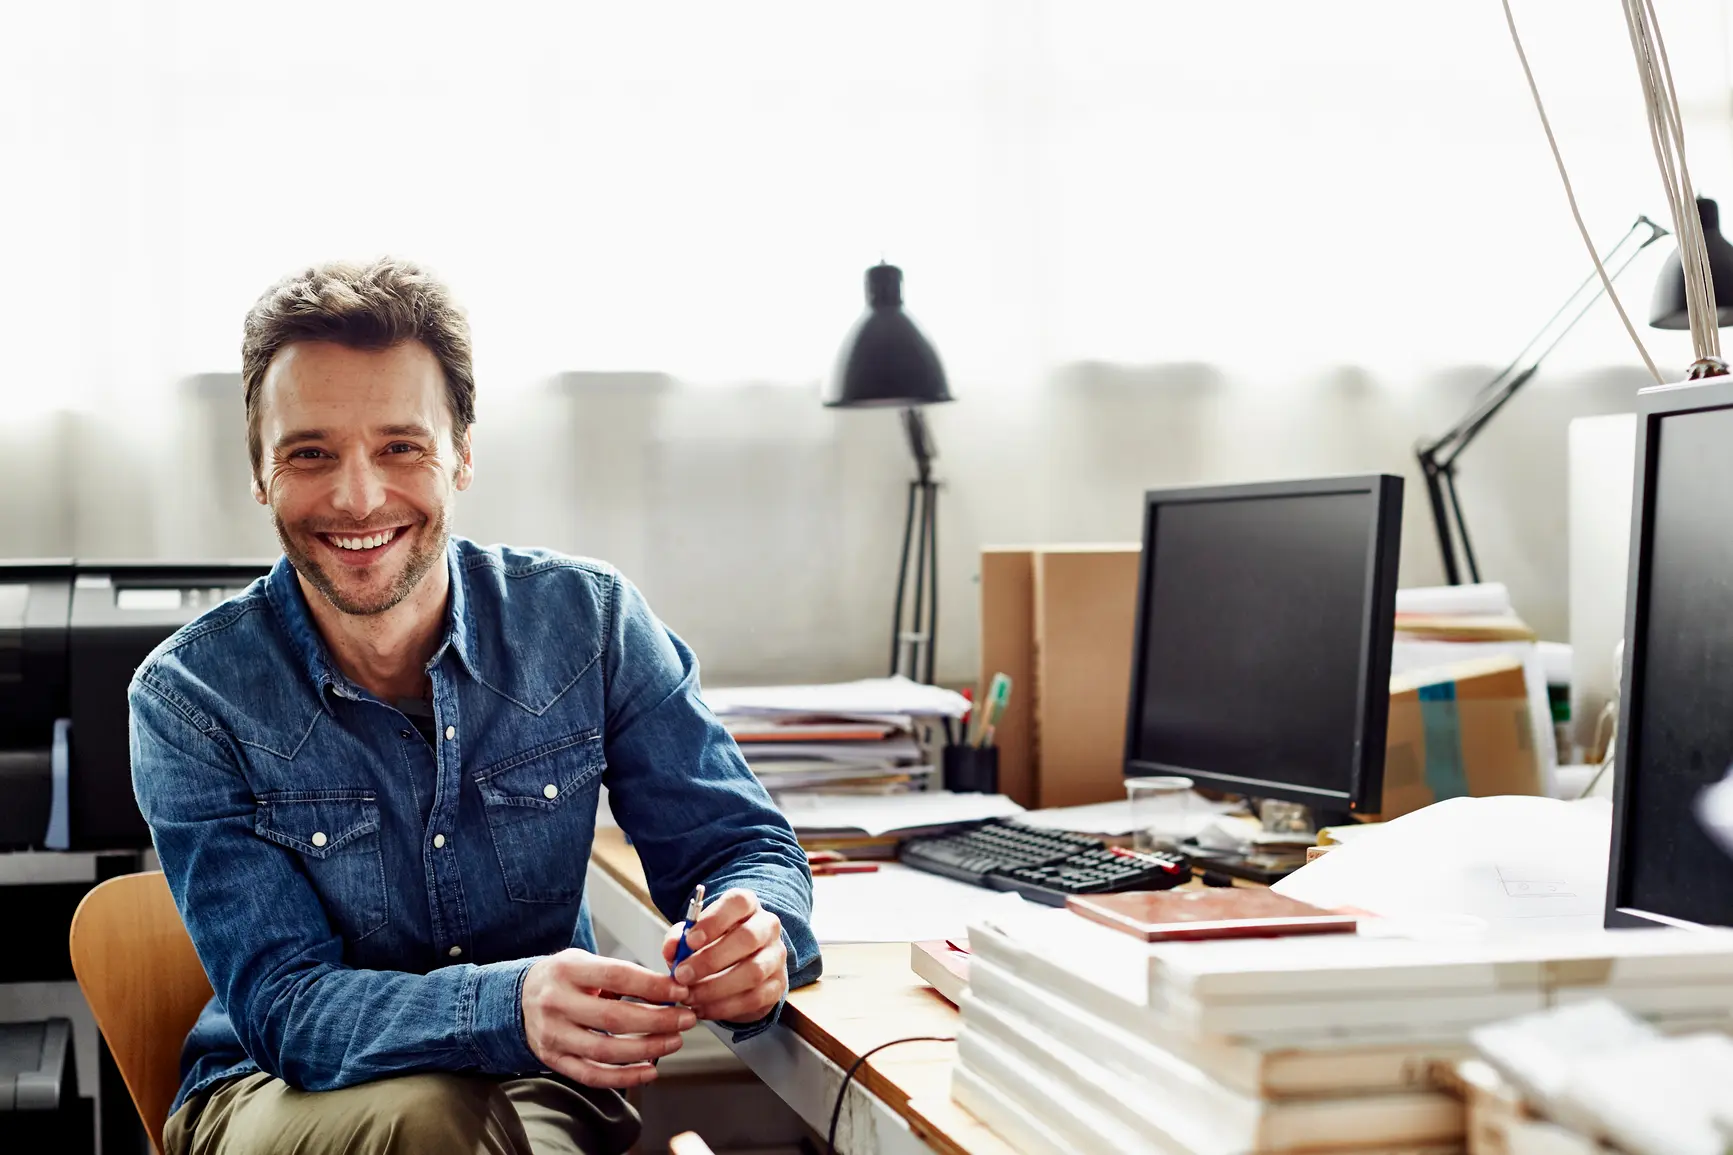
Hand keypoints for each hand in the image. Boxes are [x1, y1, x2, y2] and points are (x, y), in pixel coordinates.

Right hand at [521, 948, 695, 1088]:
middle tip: (686, 1019)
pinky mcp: (554, 1060)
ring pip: (605, 1050)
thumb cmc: (563, 978)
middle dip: (658, 1021)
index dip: (653, 985)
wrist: (519, 998)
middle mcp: (556, 1003)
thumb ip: (622, 973)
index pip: (618, 975)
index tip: (681, 991)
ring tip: (673, 1042)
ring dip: (647, 1049)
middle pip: (614, 1017)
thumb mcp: (586, 961)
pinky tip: (649, 1070)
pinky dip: (624, 1077)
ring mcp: (553, 1034)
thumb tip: (669, 988)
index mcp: (568, 970)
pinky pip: (592, 1075)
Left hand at [661, 888, 786, 1023]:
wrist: (741, 968)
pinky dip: (724, 1007)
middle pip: (748, 937)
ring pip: (753, 971)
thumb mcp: (694, 936)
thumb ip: (679, 938)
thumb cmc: (715, 945)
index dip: (714, 920)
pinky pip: (754, 998)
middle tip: (682, 975)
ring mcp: (776, 957)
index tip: (690, 941)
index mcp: (748, 906)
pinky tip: (703, 1008)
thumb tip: (673, 948)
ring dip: (716, 987)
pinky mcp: (778, 986)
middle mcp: (767, 927)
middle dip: (711, 959)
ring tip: (690, 996)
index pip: (739, 902)